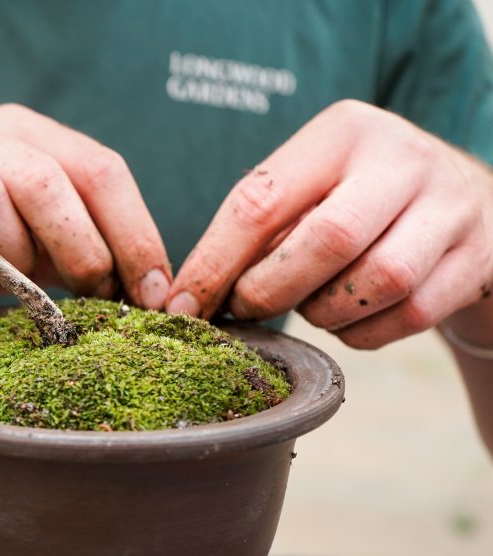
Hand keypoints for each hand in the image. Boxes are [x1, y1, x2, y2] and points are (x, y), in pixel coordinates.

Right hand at [0, 104, 170, 314]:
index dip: (134, 230)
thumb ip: (77, 247)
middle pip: (44, 178)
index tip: (154, 289)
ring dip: (10, 258)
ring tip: (6, 284)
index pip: (97, 166)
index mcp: (21, 132)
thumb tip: (145, 289)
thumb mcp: (30, 241)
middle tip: (92, 293)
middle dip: (80, 246)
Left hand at [165, 100, 492, 348]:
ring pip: (375, 283)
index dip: (214, 262)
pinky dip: (363, 332)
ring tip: (309, 306)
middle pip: (325, 242)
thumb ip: (258, 227)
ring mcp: (449, 207)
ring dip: (323, 313)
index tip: (184, 305)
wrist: (457, 202)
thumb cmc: (353, 199)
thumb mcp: (309, 187)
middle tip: (246, 309)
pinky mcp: (477, 256)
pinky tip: (349, 318)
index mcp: (343, 132)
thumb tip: (190, 295)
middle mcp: (403, 159)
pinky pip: (409, 316)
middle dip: (269, 291)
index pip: (261, 201)